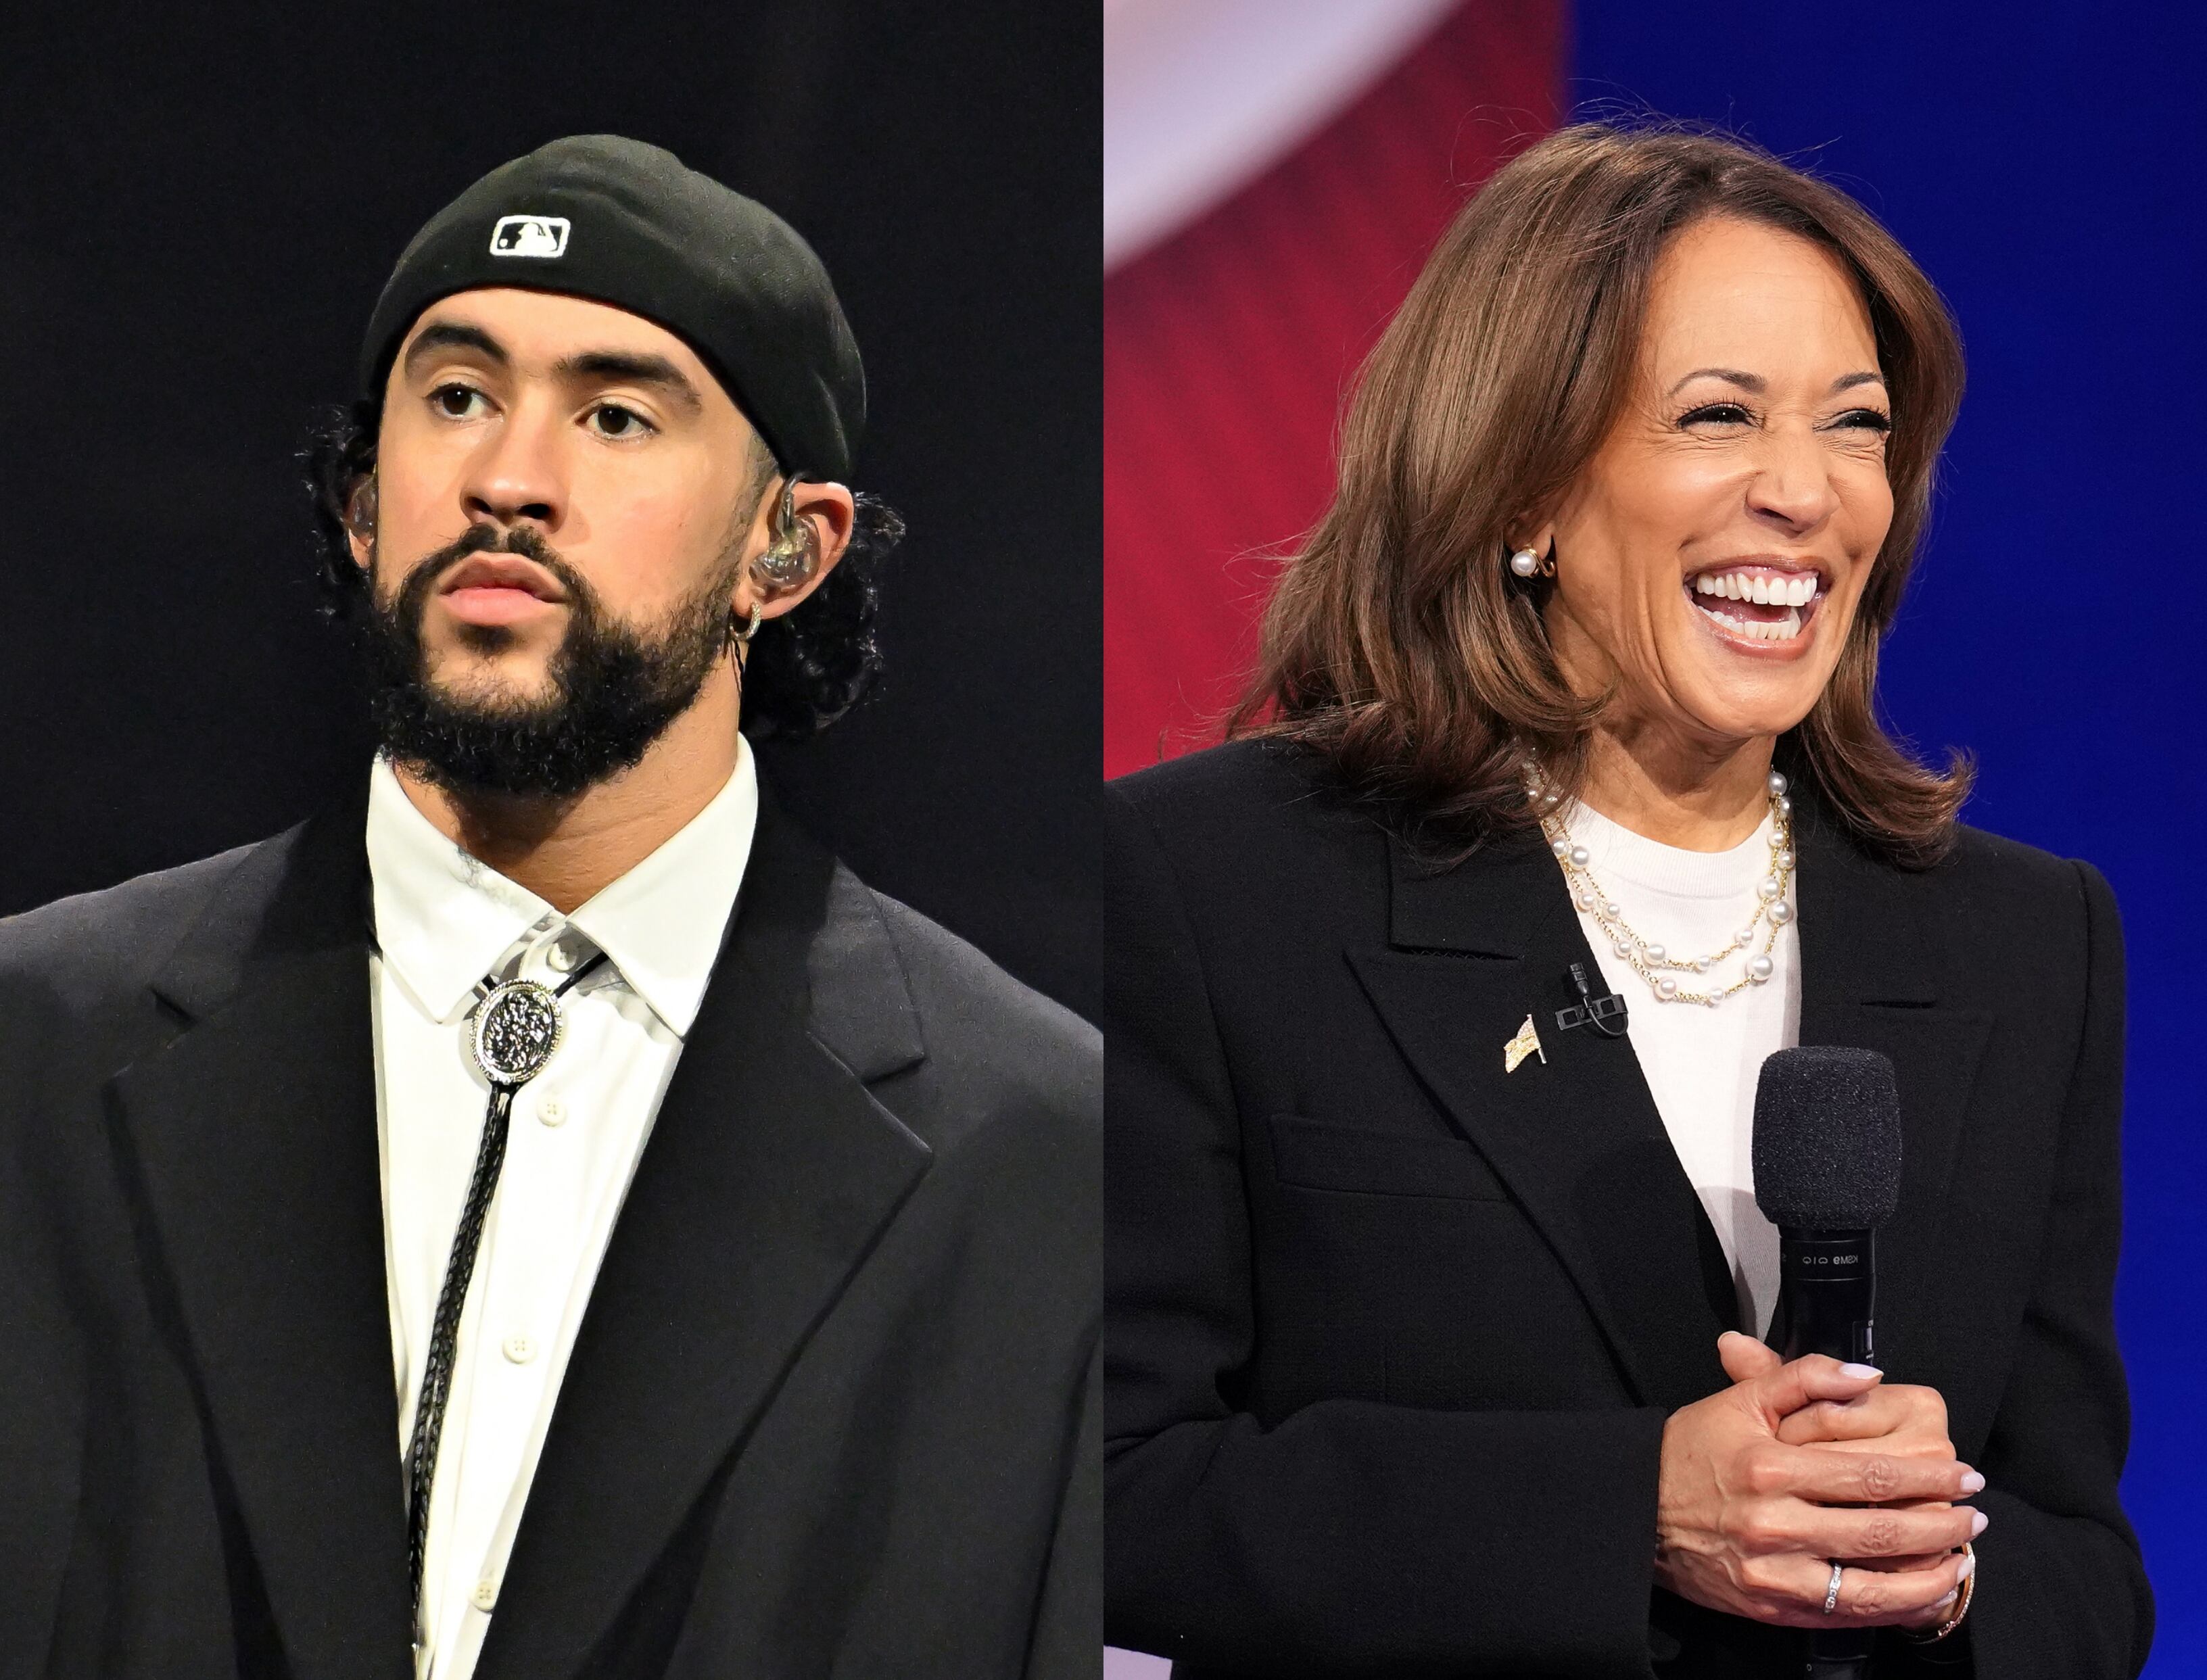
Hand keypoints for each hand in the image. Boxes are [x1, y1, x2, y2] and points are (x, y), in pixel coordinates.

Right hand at [1652, 1333, 1981, 1628]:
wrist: (1637, 1510)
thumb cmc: (1691, 1451)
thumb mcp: (1740, 1399)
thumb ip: (1806, 1376)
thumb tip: (1870, 1375)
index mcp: (1771, 1467)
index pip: (1872, 1475)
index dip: (1929, 1478)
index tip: (1965, 1475)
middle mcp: (1774, 1525)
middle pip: (1881, 1532)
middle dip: (1941, 1525)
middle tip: (1975, 1516)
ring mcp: (1772, 1574)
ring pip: (1870, 1587)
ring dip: (1927, 1577)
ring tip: (1959, 1561)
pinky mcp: (1770, 1608)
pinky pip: (1843, 1615)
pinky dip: (1890, 1608)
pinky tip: (1918, 1594)